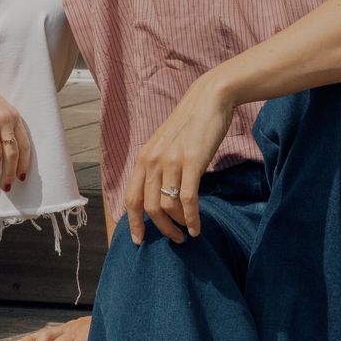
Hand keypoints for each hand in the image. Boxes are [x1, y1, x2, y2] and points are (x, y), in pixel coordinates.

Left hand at [124, 72, 234, 245]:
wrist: (209, 100)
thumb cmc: (190, 124)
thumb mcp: (166, 145)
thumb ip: (159, 166)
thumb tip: (161, 194)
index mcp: (144, 158)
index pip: (131, 198)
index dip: (133, 223)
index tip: (139, 240)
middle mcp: (152, 161)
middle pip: (148, 207)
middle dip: (160, 229)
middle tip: (173, 239)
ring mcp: (171, 161)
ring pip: (167, 206)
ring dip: (177, 225)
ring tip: (187, 232)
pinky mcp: (192, 162)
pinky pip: (188, 199)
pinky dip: (192, 218)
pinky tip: (197, 228)